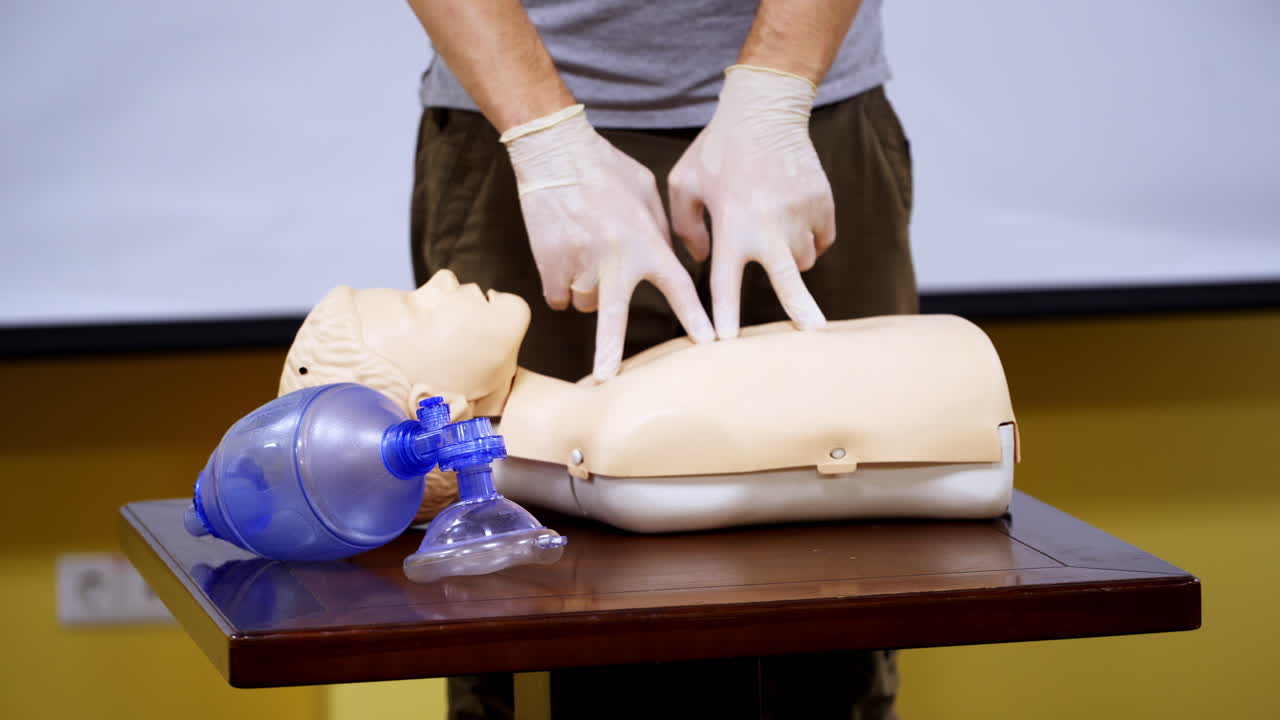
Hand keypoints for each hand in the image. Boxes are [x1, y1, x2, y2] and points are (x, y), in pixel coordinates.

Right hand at [502, 105, 714, 380]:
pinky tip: (565, 262)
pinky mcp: (548, 263)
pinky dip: (562, 287)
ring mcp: (578, 263)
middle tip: (607, 381)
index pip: (676, 285)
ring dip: (590, 294)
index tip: (709, 341)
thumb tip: (673, 258)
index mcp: (644, 241)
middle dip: (610, 352)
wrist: (555, 151)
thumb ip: (662, 230)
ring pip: (586, 304)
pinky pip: (558, 296)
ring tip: (589, 261)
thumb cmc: (606, 168)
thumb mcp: (647, 192)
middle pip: (612, 318)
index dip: (694, 315)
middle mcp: (613, 258)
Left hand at [668, 65, 833, 338]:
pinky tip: (790, 215)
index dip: (725, 314)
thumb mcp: (683, 183)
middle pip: (788, 281)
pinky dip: (808, 235)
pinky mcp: (823, 204)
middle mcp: (770, 226)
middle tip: (812, 335)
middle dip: (800, 311)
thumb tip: (703, 261)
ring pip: (802, 260)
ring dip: (788, 258)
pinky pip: (820, 238)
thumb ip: (685, 227)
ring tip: (771, 230)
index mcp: (733, 225)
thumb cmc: (717, 149)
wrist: (766, 108)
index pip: (726, 282)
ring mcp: (801, 215)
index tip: (724, 341)